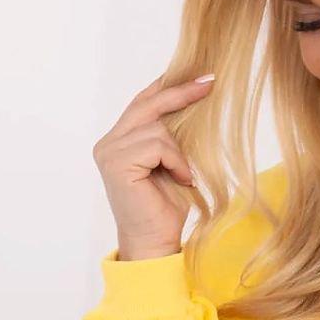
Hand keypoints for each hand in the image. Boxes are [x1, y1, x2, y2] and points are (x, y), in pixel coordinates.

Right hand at [92, 70, 215, 258]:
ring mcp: (109, 152)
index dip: (168, 87)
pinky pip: (157, 145)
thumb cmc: (166, 209)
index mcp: (119, 141)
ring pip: (156, 128)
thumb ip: (171, 137)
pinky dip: (176, 161)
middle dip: (180, 92)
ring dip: (179, 152)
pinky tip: (180, 180)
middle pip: (146, 104)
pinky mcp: (117, 163)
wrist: (156, 243)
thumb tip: (193, 101)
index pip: (142, 103)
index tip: (198, 76)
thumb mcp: (173, 164)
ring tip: (184, 176)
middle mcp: (109, 143)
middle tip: (210, 82)